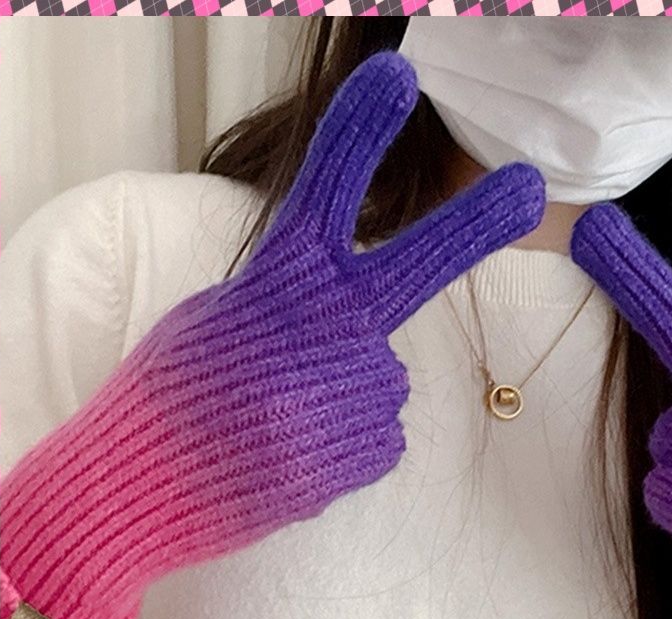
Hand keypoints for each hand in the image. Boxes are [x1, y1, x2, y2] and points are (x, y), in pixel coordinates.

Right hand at [1, 51, 544, 618]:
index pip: (322, 194)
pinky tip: (296, 454)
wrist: (142, 488)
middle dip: (473, 225)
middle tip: (528, 190)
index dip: (357, 137)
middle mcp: (324, 330)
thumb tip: (368, 332)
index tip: (397, 78)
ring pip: (387, 380)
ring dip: (350, 396)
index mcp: (275, 285)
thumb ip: (288, 302)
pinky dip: (348, 445)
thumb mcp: (215, 319)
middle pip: (415, 269)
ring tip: (281, 421)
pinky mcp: (363, 452)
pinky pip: (381, 436)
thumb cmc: (173, 396)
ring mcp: (349, 393)